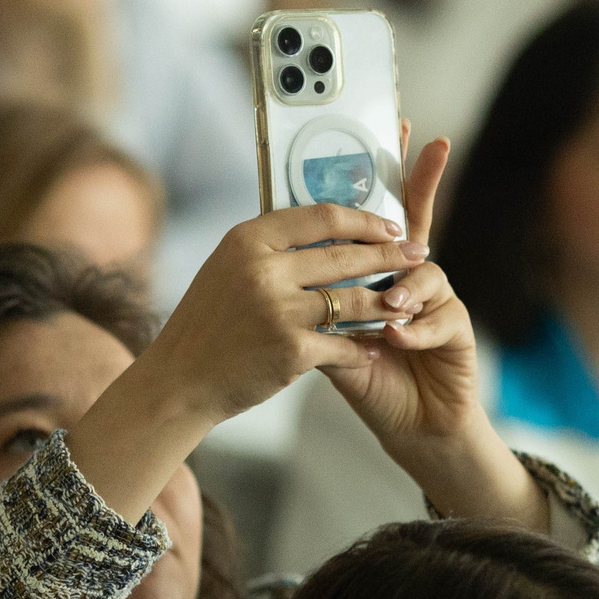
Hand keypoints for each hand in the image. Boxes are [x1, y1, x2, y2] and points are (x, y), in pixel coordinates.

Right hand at [66, 203, 421, 524]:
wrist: (179, 382)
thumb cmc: (206, 324)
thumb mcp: (226, 269)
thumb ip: (269, 248)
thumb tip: (324, 226)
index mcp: (247, 240)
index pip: (320, 216)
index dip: (363, 219)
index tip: (390, 225)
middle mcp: (263, 270)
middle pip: (345, 255)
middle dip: (390, 255)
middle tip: (418, 253)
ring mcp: (278, 311)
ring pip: (353, 300)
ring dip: (386, 301)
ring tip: (407, 300)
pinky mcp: (291, 351)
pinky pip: (345, 344)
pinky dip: (364, 346)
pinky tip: (379, 345)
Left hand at [321, 139, 548, 530]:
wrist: (408, 428)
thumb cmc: (368, 379)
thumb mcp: (330, 338)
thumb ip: (316, 302)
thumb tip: (276, 264)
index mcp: (379, 272)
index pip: (384, 213)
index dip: (394, 172)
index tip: (399, 126)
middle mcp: (411, 277)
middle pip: (420, 218)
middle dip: (426, 180)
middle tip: (436, 145)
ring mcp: (438, 299)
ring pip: (425, 272)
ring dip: (402, 290)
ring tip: (386, 312)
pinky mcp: (458, 328)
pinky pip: (439, 316)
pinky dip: (415, 330)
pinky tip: (397, 341)